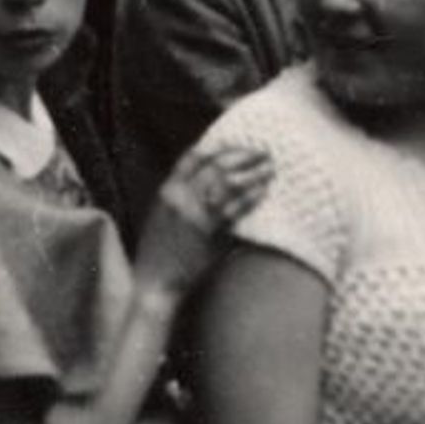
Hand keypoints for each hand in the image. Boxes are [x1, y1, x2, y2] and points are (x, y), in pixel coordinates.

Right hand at [135, 143, 275, 302]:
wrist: (154, 282)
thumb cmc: (161, 251)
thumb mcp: (164, 215)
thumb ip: (185, 196)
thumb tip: (218, 181)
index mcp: (168, 190)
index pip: (193, 157)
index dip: (218, 146)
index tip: (238, 141)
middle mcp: (179, 196)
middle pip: (216, 166)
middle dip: (242, 155)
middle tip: (263, 152)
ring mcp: (193, 213)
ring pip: (228, 183)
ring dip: (252, 174)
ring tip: (269, 169)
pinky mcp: (206, 232)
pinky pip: (233, 209)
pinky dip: (250, 198)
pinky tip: (263, 192)